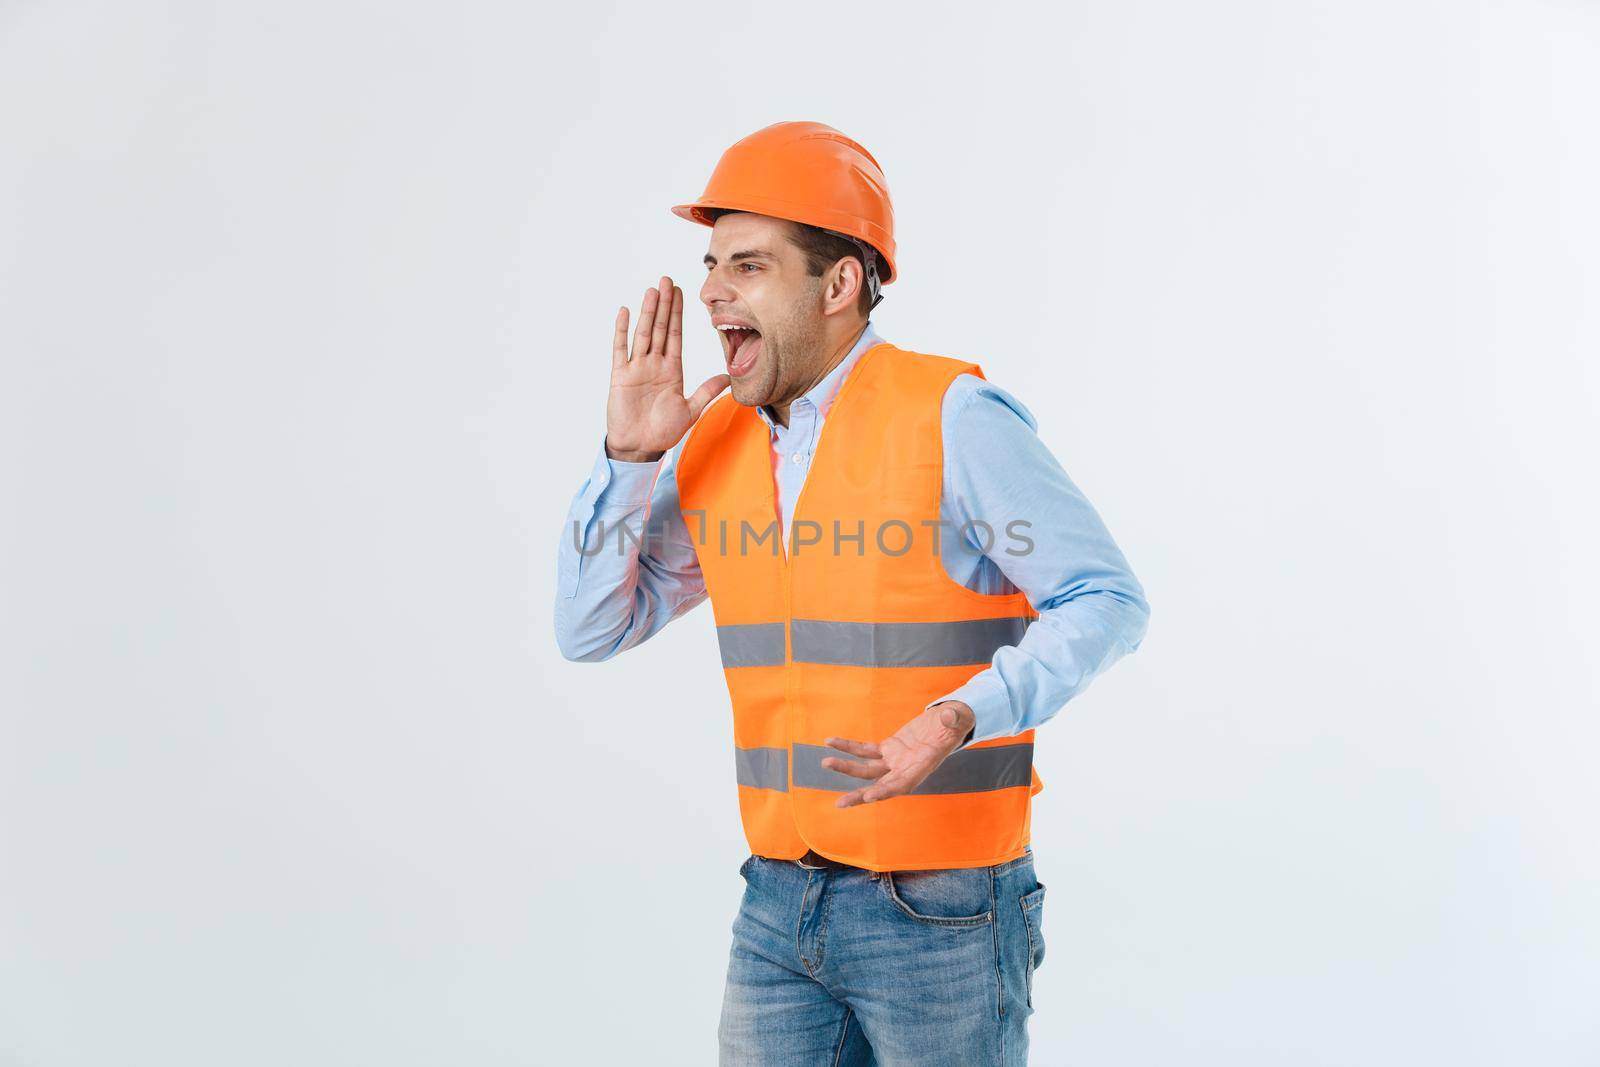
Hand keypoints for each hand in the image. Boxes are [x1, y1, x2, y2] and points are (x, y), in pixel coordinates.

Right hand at [604, 276, 730, 462]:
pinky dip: (621, 330)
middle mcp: (654, 364)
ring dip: (648, 312)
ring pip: (644, 333)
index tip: (680, 293)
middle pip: (661, 328)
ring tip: (652, 290)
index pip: (676, 335)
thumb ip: (707, 391)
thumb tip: (728, 376)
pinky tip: (625, 312)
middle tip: (667, 280)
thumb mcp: (691, 410)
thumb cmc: (663, 432)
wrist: (640, 447)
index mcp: (672, 370)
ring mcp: (637, 368)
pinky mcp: (620, 376)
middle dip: (665, 305)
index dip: (678, 314)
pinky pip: (620, 349)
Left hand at [820, 701, 976, 807]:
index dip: (886, 791)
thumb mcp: (958, 720)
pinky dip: (849, 747)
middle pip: (879, 785)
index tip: (869, 797)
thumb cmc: (956, 723)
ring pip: (868, 769)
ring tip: (825, 762)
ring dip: (847, 767)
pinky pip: (865, 750)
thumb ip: (953, 719)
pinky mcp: (889, 748)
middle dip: (860, 795)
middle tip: (840, 804)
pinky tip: (831, 742)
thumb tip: (949, 716)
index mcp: (922, 767)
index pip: (902, 784)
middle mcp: (906, 769)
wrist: (950, 721)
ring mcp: (895, 760)